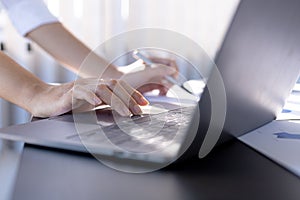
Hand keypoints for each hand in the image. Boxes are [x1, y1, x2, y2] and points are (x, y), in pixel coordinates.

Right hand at [28, 78, 148, 117]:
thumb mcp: (93, 104)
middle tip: (139, 111)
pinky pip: (81, 92)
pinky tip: (97, 103)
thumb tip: (127, 110)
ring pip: (102, 88)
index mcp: (100, 86)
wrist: (45, 100)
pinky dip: (90, 96)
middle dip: (129, 98)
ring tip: (125, 112)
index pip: (120, 86)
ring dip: (116, 100)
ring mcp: (82, 86)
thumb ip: (107, 104)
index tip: (145, 104)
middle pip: (115, 86)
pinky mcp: (69, 92)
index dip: (133, 94)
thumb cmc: (70, 104)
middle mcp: (93, 83)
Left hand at [120, 58, 178, 94]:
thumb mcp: (144, 72)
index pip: (171, 62)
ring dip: (167, 87)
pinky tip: (160, 95)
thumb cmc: (127, 77)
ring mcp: (153, 76)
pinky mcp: (152, 85)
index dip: (174, 70)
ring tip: (162, 93)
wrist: (116, 86)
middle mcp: (155, 67)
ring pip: (167, 81)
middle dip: (171, 81)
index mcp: (154, 60)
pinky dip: (163, 92)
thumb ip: (159, 69)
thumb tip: (173, 70)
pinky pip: (163, 88)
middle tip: (166, 88)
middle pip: (170, 73)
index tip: (173, 78)